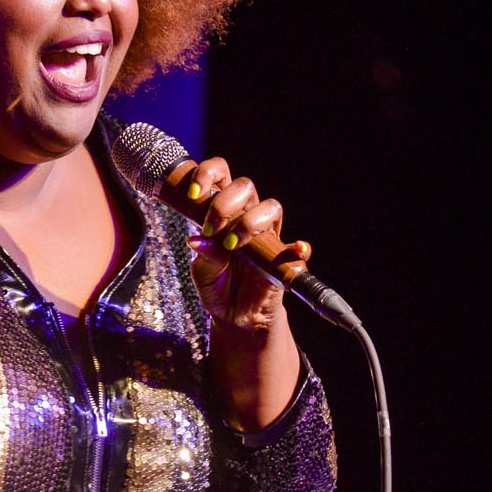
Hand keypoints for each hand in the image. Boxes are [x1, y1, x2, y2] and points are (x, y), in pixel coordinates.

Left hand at [184, 157, 306, 430]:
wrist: (236, 317)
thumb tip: (198, 241)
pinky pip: (297, 249)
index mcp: (223, 211)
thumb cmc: (217, 287)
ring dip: (251, 221)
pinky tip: (295, 251)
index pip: (221, 175)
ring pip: (271, 207)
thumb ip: (204, 258)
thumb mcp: (203, 275)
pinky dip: (298, 249)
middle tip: (211, 229)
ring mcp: (267, 235)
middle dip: (225, 203)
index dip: (209, 174)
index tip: (194, 195)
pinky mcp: (284, 259)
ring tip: (233, 244)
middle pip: (246, 186)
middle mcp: (247, 216)